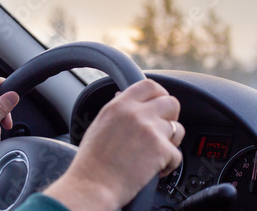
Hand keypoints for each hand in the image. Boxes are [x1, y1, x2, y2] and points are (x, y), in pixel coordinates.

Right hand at [44, 79, 184, 210]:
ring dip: (171, 142)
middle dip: (171, 117)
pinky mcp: (161, 149)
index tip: (159, 105)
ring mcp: (150, 129)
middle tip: (162, 130)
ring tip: (155, 153)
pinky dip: (169, 164)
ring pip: (178, 128)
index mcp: (118, 105)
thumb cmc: (91, 162)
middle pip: (171, 102)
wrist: (92, 185)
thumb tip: (124, 98)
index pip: (149, 85)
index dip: (159, 95)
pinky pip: (177, 154)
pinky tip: (152, 169)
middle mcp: (135, 113)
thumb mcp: (99, 125)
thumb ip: (117, 111)